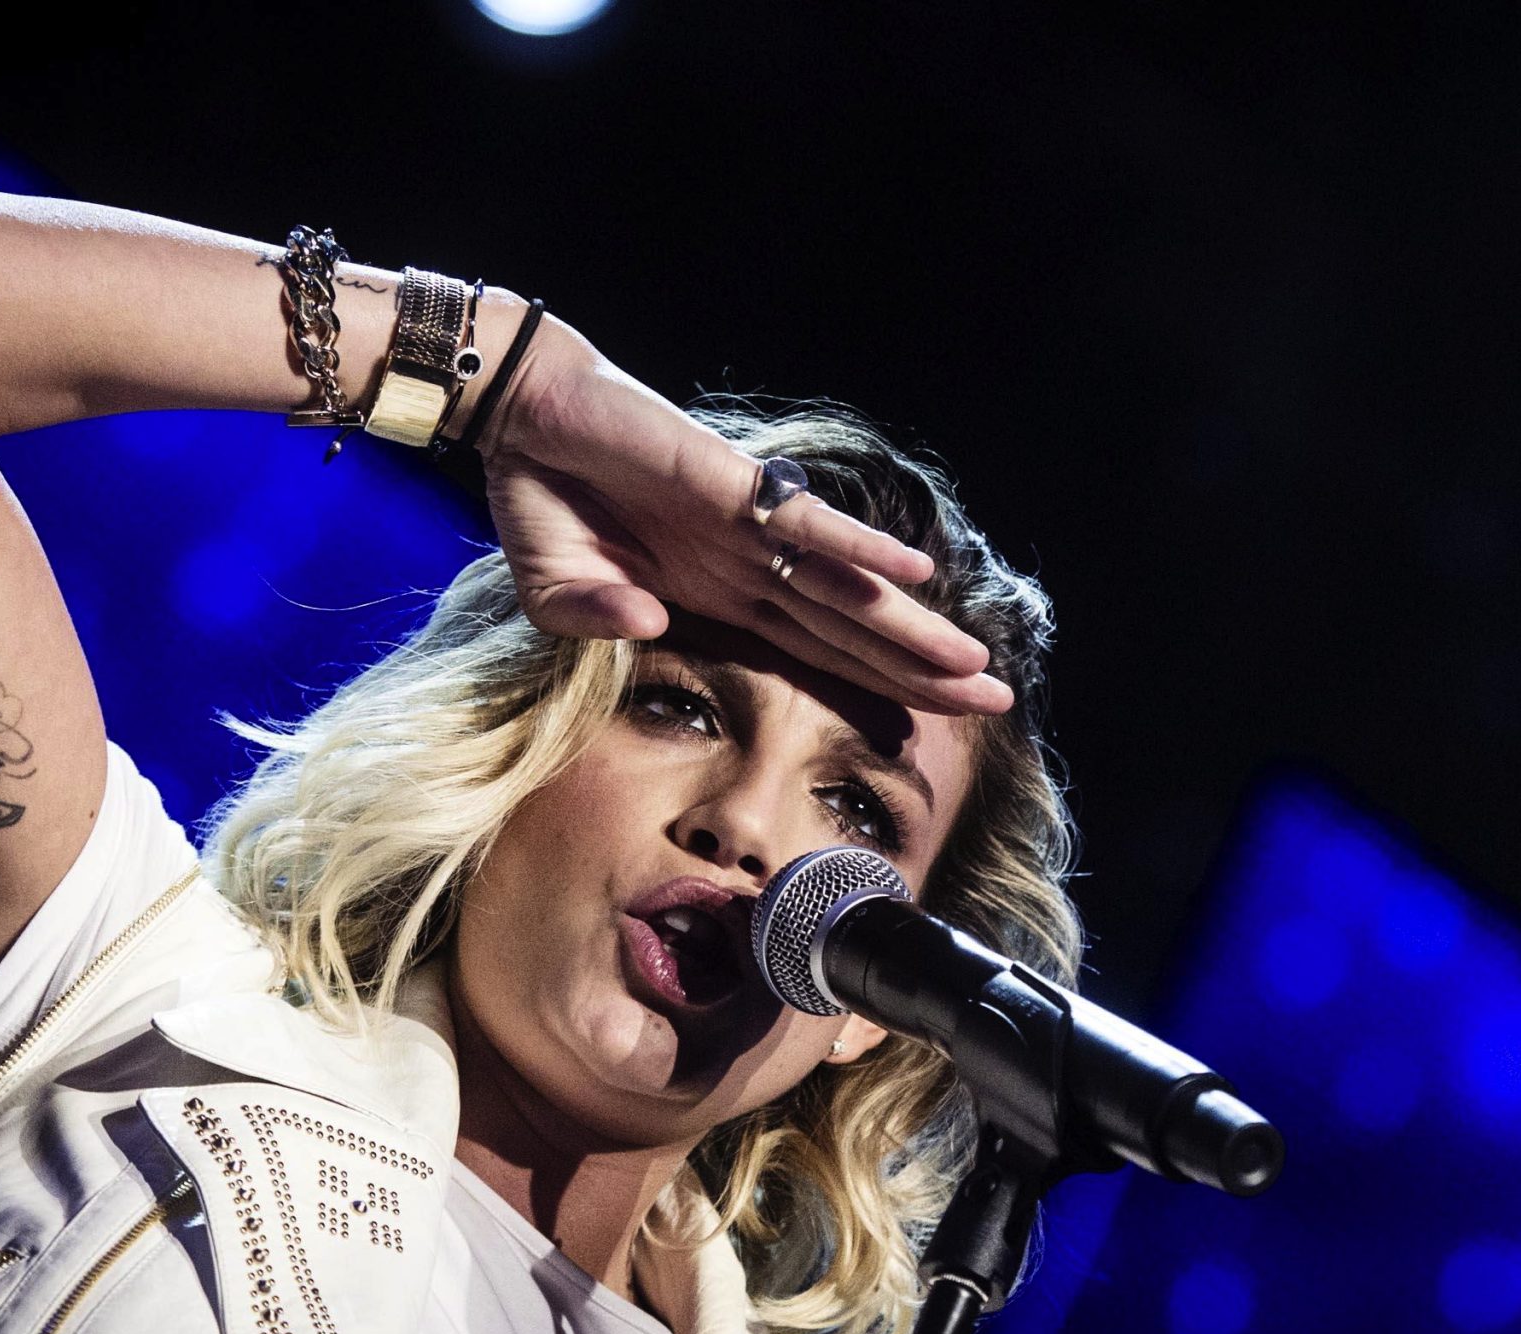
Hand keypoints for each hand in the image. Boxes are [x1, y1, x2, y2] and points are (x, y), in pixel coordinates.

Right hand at [474, 315, 1012, 716]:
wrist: (523, 417)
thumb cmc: (545, 500)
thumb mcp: (554, 590)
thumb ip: (593, 619)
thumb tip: (647, 625)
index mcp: (720, 598)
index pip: (815, 654)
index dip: (872, 689)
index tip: (930, 729)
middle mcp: (749, 567)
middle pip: (853, 630)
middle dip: (923, 670)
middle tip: (997, 704)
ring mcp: (747, 527)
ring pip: (847, 589)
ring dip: (911, 627)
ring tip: (975, 665)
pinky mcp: (733, 487)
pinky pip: (806, 526)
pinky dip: (859, 549)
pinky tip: (914, 573)